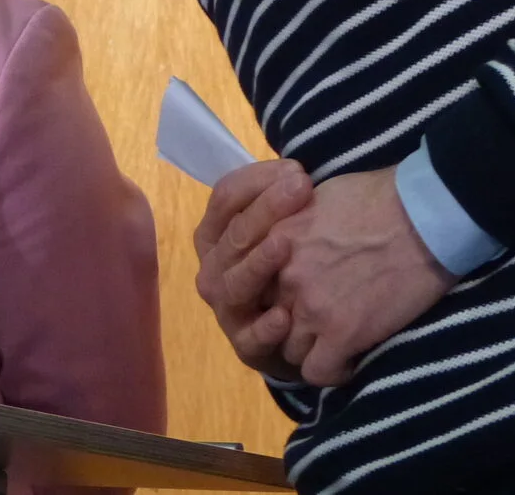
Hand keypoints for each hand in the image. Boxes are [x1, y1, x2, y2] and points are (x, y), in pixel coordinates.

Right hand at [192, 160, 315, 378]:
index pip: (224, 197)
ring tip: (285, 244)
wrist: (294, 332)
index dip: (258, 180)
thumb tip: (298, 171)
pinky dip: (265, 327)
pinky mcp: (245, 346)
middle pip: (232, 235)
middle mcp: (213, 269)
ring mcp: (226, 308)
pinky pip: (250, 338)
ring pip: (234, 284)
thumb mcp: (281, 226)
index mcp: (214, 234)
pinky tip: (285, 316)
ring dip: (258, 262)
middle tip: (301, 188)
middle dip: (266, 209)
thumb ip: (282, 199)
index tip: (297, 169)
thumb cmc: (288, 266)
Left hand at [267, 166, 453, 386]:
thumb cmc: (381, 196)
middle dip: (290, 322)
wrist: (424, 216)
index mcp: (274, 239)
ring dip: (312, 347)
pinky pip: (319, 372)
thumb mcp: (318, 198)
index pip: (253, 283)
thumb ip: (294, 226)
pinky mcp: (343, 333)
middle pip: (268, 318)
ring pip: (291, 350)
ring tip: (337, 341)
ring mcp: (310, 306)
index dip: (273, 293)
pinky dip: (334, 370)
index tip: (293, 297)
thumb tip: (291, 239)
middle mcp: (283, 276)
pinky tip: (351, 357)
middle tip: (317, 323)